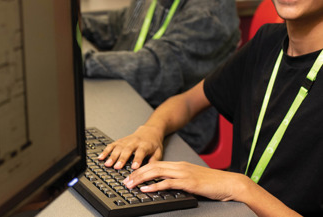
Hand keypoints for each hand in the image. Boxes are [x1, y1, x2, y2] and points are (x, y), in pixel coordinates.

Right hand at [97, 125, 163, 169]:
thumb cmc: (154, 144)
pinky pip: (112, 145)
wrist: (150, 131)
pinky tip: (101, 157)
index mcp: (145, 145)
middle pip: (127, 150)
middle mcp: (135, 142)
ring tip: (107, 164)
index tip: (134, 167)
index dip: (137, 159)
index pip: (141, 152)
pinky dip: (106, 151)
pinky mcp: (121, 140)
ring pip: (118, 147)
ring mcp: (127, 141)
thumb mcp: (158, 152)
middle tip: (117, 167)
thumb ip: (154, 162)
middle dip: (121, 159)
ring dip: (112, 156)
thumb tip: (151, 172)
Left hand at [123, 160, 242, 201]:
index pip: (155, 164)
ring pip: (156, 172)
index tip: (131, 175)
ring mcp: (183, 173)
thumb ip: (179, 179)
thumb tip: (166, 185)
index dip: (141, 169)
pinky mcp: (188, 182)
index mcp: (179, 165)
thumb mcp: (192, 178)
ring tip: (131, 184)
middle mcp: (179, 166)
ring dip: (141, 179)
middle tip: (125, 180)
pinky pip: (167, 183)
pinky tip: (146, 189)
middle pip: (152, 166)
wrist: (228, 183)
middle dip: (137, 173)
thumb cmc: (212, 183)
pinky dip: (154, 186)